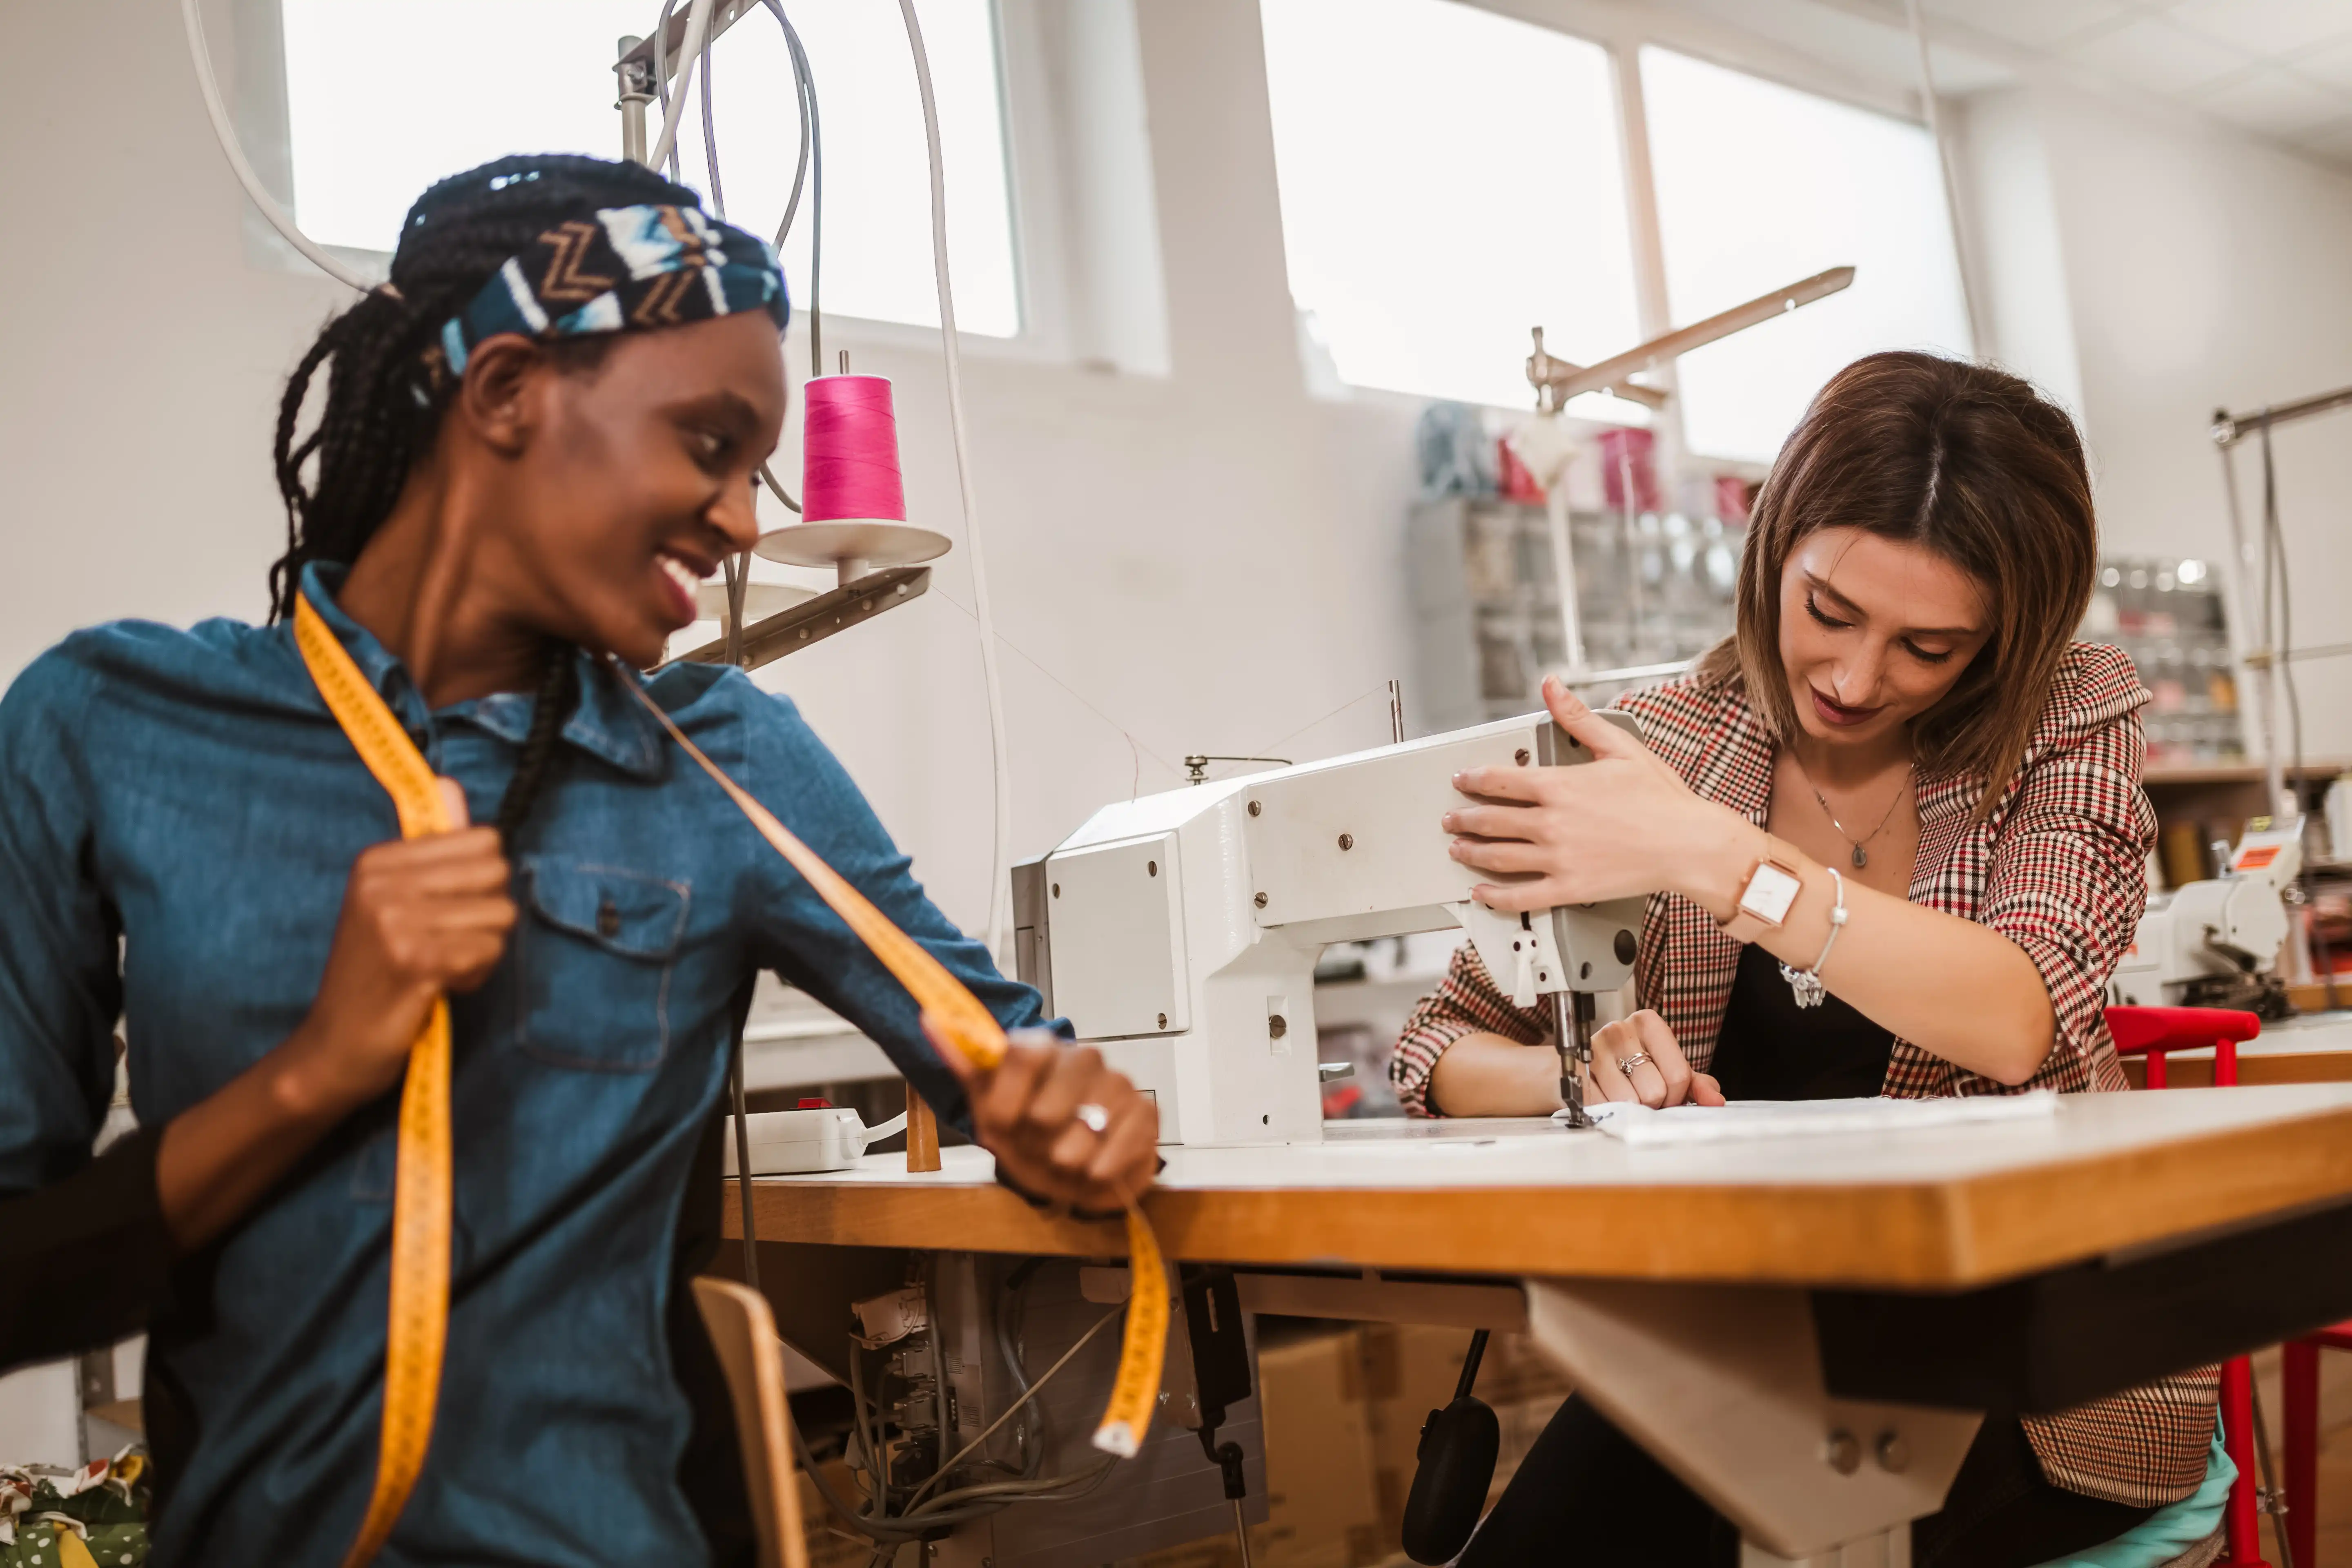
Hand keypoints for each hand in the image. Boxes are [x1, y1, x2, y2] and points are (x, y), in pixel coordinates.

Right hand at [281, 780, 515, 1114]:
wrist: (333, 1046)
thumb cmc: (375, 973)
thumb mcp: (392, 902)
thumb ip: (431, 846)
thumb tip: (450, 784)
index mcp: (377, 861)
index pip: (483, 841)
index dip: (479, 884)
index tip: (441, 913)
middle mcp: (382, 883)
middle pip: (498, 873)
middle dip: (486, 915)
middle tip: (446, 943)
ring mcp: (396, 921)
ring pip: (500, 916)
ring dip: (482, 950)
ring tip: (440, 967)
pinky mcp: (414, 961)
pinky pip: (488, 952)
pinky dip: (475, 976)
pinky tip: (439, 987)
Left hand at [928, 1021, 1158, 1212]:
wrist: (1068, 1169)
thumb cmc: (1027, 1134)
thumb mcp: (986, 1104)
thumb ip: (964, 1062)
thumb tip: (932, 1020)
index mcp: (1041, 1049)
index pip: (1021, 1057)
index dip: (1007, 1102)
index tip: (1002, 1122)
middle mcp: (1082, 1059)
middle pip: (1047, 1107)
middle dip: (1035, 1141)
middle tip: (1036, 1142)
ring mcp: (1118, 1084)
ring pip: (1083, 1132)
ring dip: (1065, 1158)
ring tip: (1063, 1156)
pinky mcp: (1145, 1114)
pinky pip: (1120, 1145)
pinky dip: (1100, 1167)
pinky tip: (1093, 1168)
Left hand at [1445, 677, 1752, 914]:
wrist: (1688, 843)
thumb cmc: (1661, 799)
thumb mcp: (1619, 746)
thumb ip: (1578, 717)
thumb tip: (1552, 687)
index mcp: (1560, 786)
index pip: (1499, 781)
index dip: (1473, 780)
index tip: (1461, 781)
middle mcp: (1552, 822)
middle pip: (1491, 820)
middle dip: (1464, 818)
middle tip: (1451, 819)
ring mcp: (1557, 858)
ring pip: (1498, 857)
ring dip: (1471, 852)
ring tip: (1458, 849)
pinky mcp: (1569, 887)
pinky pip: (1521, 895)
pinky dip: (1495, 896)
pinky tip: (1482, 893)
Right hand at [1587, 1009, 1722, 1107]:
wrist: (1580, 1067)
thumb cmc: (1629, 1066)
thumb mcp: (1667, 1069)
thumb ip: (1696, 1083)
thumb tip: (1716, 1101)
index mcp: (1648, 1023)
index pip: (1679, 1076)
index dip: (1676, 1095)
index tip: (1666, 1092)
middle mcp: (1619, 1029)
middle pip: (1656, 1091)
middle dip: (1652, 1103)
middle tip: (1641, 1094)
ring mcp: (1594, 1049)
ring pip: (1630, 1102)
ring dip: (1629, 1108)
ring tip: (1621, 1094)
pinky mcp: (1575, 1071)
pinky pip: (1604, 1107)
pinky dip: (1607, 1110)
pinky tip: (1603, 1096)